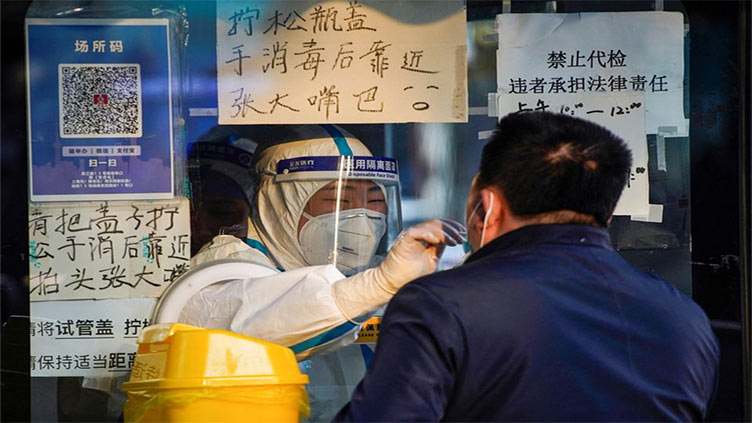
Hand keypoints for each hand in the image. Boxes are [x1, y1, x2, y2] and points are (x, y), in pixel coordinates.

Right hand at [331, 219, 464, 321]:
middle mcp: (417, 234)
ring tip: (452, 242)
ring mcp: (410, 236)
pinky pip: (415, 231)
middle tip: (461, 238)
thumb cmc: (411, 274)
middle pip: (436, 223)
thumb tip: (454, 239)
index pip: (440, 225)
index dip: (452, 227)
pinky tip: (437, 240)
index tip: (464, 233)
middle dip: (451, 229)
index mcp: (424, 237)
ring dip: (443, 233)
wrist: (394, 283)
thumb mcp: (432, 259)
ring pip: (428, 226)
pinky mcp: (403, 241)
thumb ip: (440, 249)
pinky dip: (427, 234)